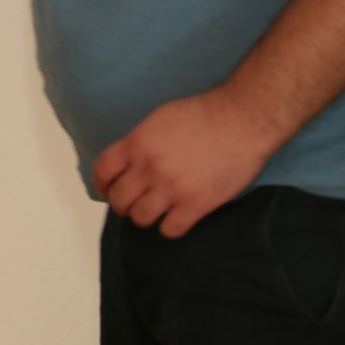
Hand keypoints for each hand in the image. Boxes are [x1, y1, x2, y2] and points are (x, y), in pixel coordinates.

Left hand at [91, 88, 281, 238]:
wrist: (241, 120)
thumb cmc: (203, 114)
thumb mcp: (159, 118)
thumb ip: (140, 141)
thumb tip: (129, 161)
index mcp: (137, 143)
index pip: (103, 171)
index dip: (102, 184)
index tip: (107, 188)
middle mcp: (149, 168)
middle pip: (119, 200)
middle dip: (122, 204)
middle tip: (133, 202)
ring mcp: (172, 189)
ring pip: (141, 218)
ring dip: (145, 216)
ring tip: (155, 210)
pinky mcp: (196, 205)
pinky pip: (170, 230)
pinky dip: (170, 227)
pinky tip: (176, 218)